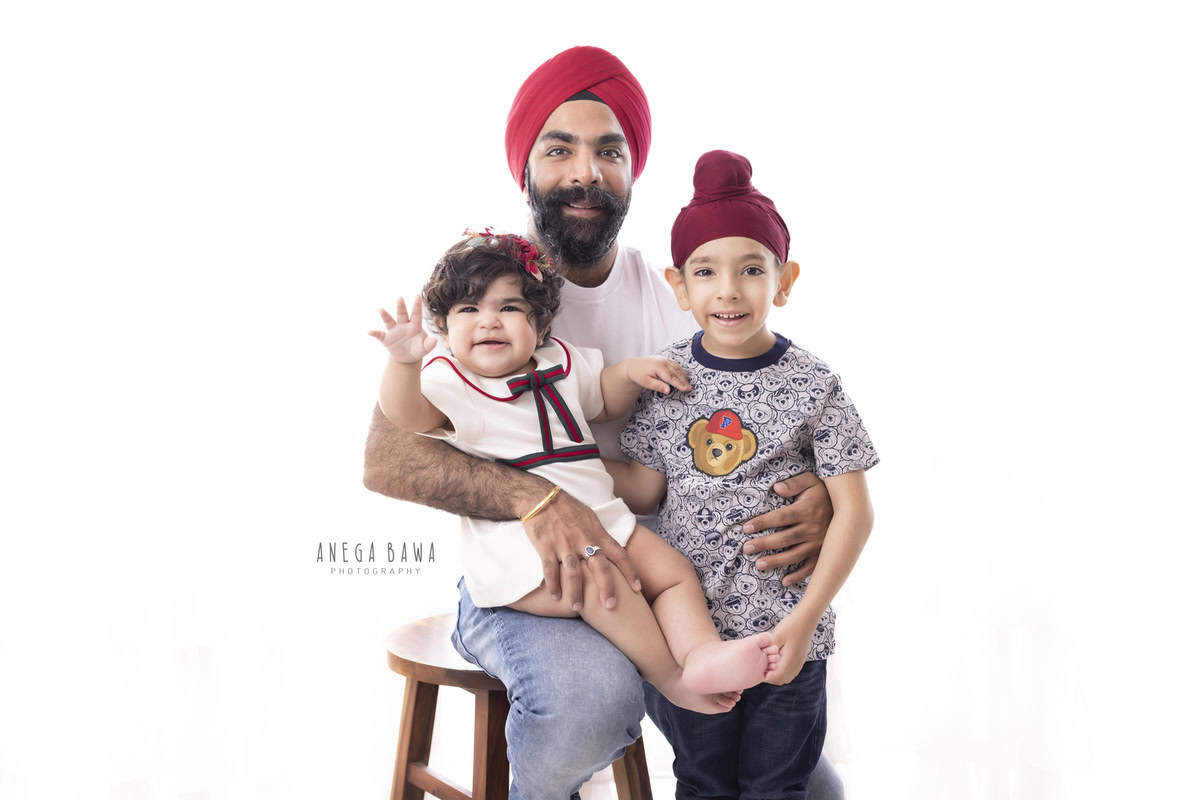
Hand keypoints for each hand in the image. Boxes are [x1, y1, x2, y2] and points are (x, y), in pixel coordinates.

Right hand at [368, 296, 437, 363]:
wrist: (408, 358)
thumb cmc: (418, 349)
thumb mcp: (425, 348)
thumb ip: (429, 344)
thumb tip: (435, 340)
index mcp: (415, 325)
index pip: (416, 314)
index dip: (417, 305)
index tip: (418, 296)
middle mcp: (404, 325)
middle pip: (402, 314)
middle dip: (401, 306)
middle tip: (400, 298)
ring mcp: (394, 331)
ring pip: (389, 321)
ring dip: (385, 315)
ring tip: (381, 309)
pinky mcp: (387, 339)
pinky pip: (380, 335)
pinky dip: (375, 333)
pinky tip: (370, 332)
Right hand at [522, 488, 641, 611]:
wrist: (542, 498)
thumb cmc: (568, 508)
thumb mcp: (590, 518)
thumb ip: (600, 536)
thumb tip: (612, 550)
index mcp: (597, 533)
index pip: (619, 554)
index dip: (630, 571)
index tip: (638, 588)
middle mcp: (584, 540)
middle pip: (600, 567)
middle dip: (606, 587)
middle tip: (610, 606)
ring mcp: (564, 545)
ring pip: (574, 572)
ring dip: (576, 592)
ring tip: (577, 607)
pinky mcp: (546, 547)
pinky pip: (550, 569)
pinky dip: (553, 584)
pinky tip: (556, 597)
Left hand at [624, 357, 691, 394]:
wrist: (632, 365)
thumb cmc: (638, 374)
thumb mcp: (646, 383)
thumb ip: (658, 386)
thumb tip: (668, 390)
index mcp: (658, 366)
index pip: (672, 377)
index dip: (680, 384)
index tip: (686, 389)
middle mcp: (663, 361)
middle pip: (676, 372)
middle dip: (683, 381)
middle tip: (689, 388)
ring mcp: (664, 359)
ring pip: (677, 368)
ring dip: (683, 376)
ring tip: (687, 384)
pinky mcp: (664, 359)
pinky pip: (674, 364)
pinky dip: (679, 370)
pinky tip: (682, 375)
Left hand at [741, 473, 832, 586]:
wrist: (849, 505)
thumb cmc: (823, 491)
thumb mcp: (810, 481)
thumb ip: (794, 483)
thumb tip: (777, 487)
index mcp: (807, 510)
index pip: (781, 517)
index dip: (763, 522)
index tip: (746, 527)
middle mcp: (813, 528)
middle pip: (785, 538)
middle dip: (764, 544)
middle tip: (746, 548)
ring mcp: (819, 543)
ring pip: (795, 555)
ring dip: (777, 561)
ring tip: (759, 565)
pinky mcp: (824, 552)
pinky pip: (811, 567)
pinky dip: (799, 576)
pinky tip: (784, 581)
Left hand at [767, 621, 815, 685]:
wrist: (806, 619)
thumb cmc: (791, 626)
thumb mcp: (777, 636)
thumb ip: (769, 649)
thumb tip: (762, 659)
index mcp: (790, 660)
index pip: (777, 677)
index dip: (767, 676)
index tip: (759, 668)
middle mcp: (796, 664)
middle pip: (782, 680)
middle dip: (771, 676)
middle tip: (763, 666)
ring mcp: (799, 662)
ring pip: (787, 677)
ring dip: (777, 674)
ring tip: (769, 664)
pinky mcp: (801, 658)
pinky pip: (792, 672)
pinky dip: (784, 671)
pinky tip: (777, 662)